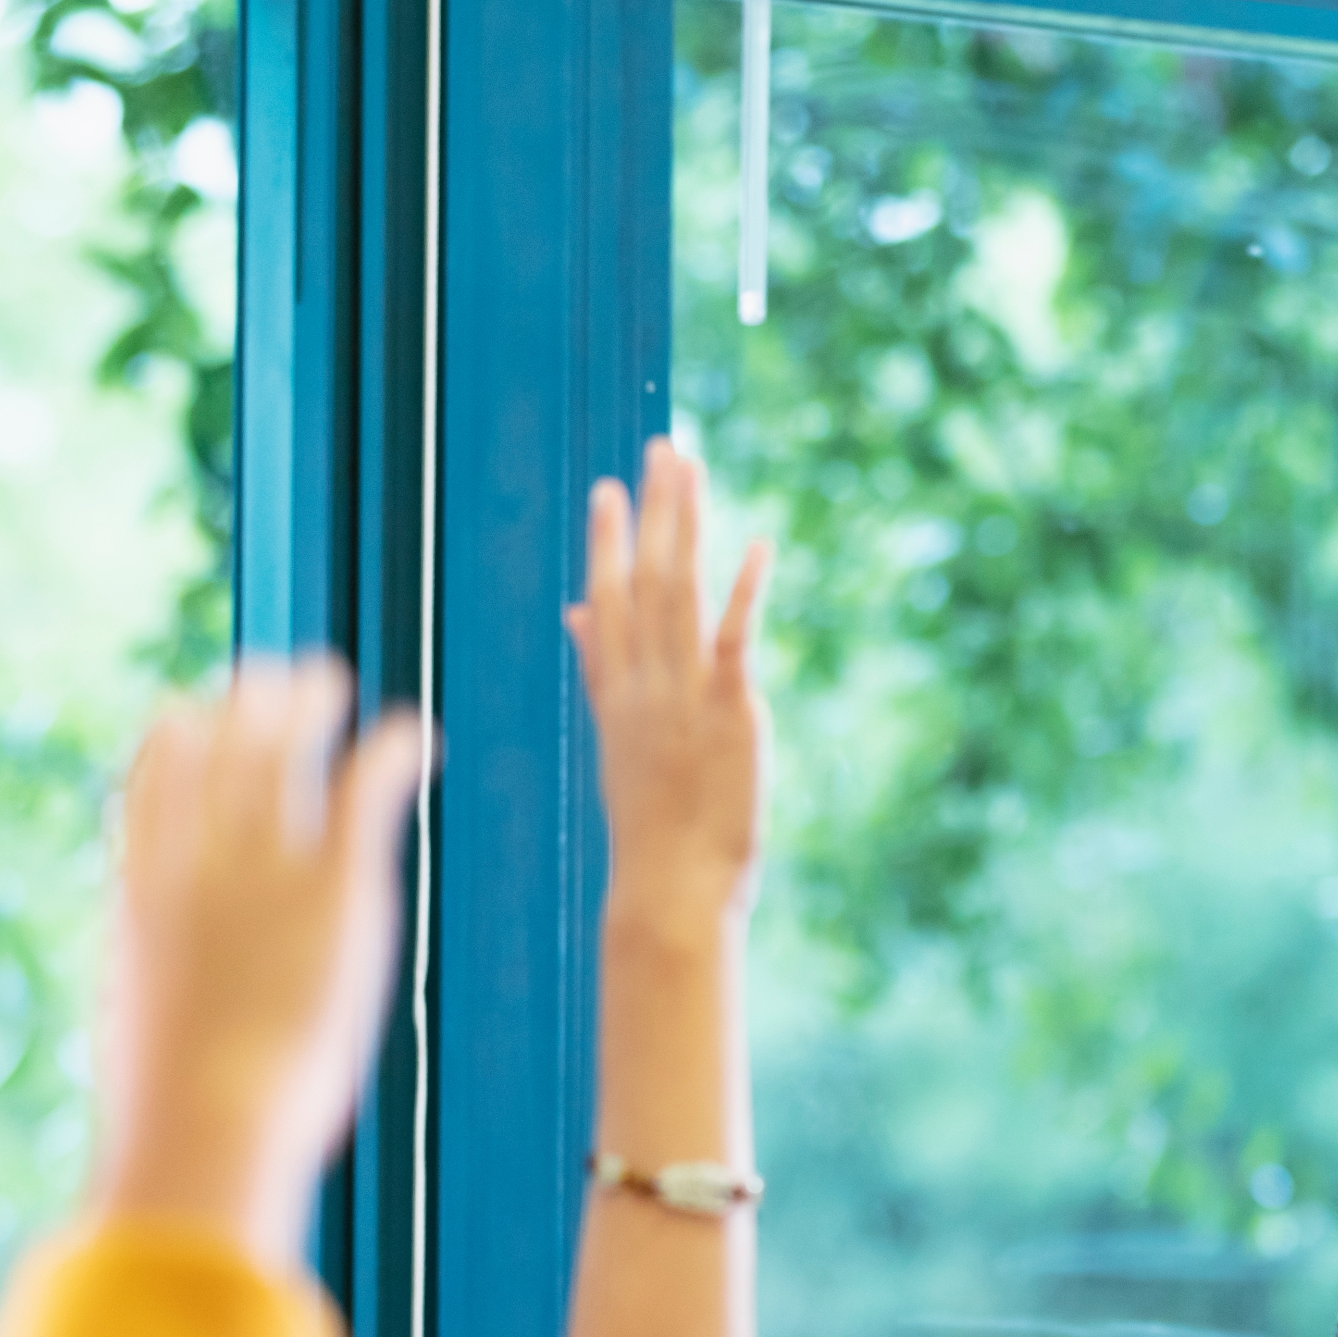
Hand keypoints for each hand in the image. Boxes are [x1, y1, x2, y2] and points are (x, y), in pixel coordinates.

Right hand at [92, 657, 431, 1266]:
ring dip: (306, 706)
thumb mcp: (151, 1047)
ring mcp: (264, 869)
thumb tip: (160, 1058)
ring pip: (281, 753)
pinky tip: (415, 733)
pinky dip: (387, 752)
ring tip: (331, 678)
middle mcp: (197, 865)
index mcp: (142, 900)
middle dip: (241, 705)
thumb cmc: (178, 1117)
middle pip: (214, 753)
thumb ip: (162, 1015)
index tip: (190, 715)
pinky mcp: (337, 887)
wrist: (209, 1120)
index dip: (172, 744)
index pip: (146, 792)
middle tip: (272, 677)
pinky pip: (363, 793)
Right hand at [566, 437, 771, 922]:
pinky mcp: (727, 711)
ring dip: (686, 527)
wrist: (668, 886)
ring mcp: (682, 694)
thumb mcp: (620, 741)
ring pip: (678, 592)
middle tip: (662, 450)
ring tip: (691, 469)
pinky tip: (759, 545)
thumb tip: (579, 614)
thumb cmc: (653, 826)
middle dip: (652, 513)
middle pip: (642, 581)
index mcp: (618, 691)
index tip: (609, 487)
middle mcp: (643, 682)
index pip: (607, 599)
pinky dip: (744, 591)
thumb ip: (600, 669)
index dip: (608, 542)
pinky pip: (734, 638)